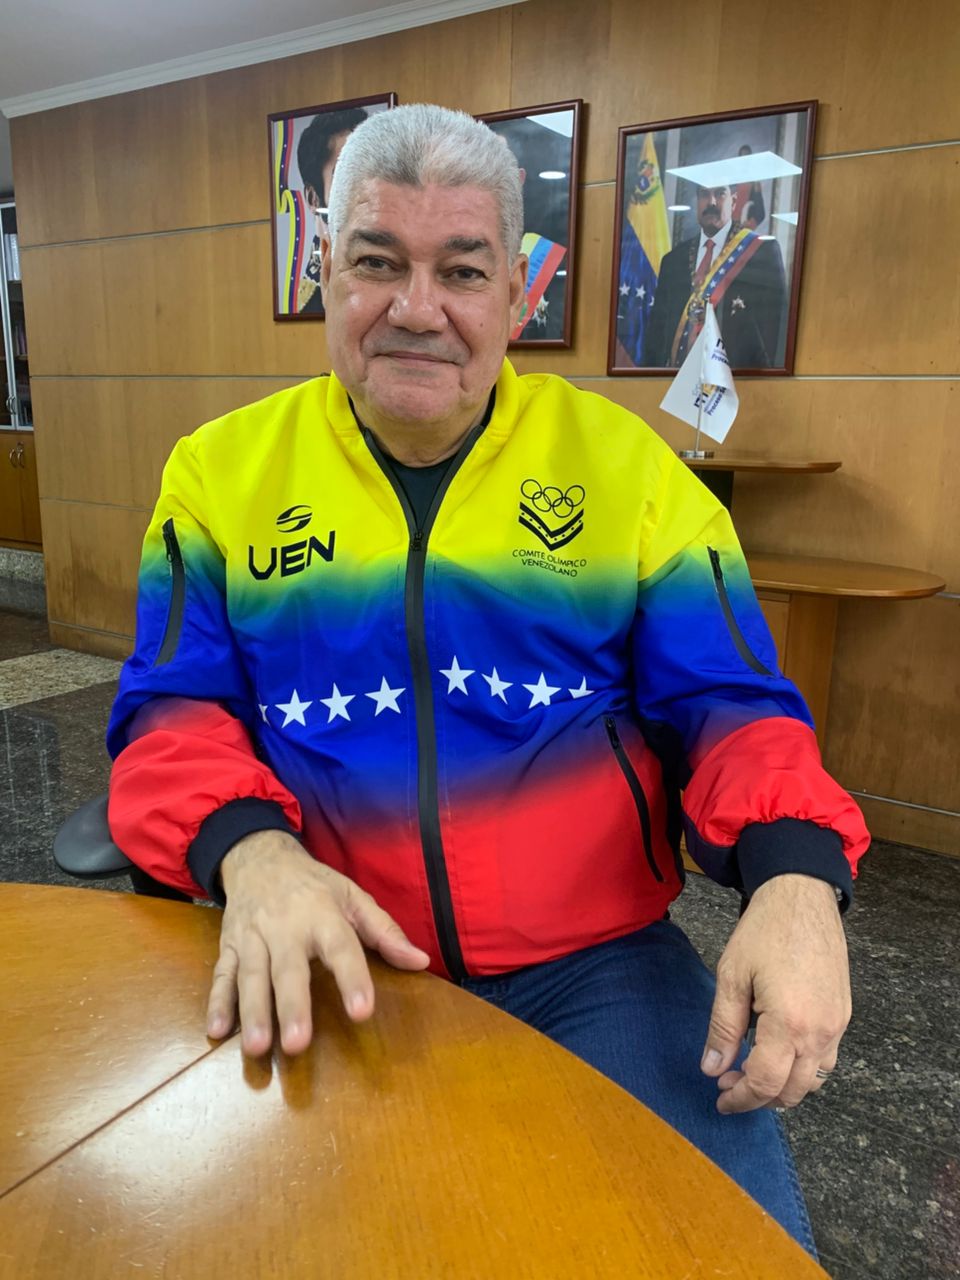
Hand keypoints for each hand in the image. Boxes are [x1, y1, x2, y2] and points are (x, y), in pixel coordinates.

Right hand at [206, 830, 429, 1055]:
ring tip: (257, 1048)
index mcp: (322, 913)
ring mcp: (253, 937)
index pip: (341, 947)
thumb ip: (384, 931)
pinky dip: (217, 1002)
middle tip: (297, 1044)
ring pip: (251, 976)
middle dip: (292, 1005)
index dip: (352, 979)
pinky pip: (222, 975)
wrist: (259, 856)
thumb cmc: (313, 884)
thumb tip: (420, 961)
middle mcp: (285, 926)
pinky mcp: (229, 946)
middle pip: (288, 969)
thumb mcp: (352, 896)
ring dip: (252, 1012)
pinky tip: (216, 1031)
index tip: (362, 1012)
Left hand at [700, 874, 850, 1113]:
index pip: (765, 1083)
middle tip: (729, 1082)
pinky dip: (803, 1067)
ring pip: (815, 1080)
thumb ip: (722, 1028)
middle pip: (793, 1091)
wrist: (802, 896)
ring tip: (752, 1069)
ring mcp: (838, 1024)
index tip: (720, 1100)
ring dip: (784, 1086)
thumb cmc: (765, 930)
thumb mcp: (732, 976)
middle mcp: (821, 1031)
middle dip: (760, 1097)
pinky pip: (827, 1057)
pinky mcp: (844, 1013)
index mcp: (790, 1024)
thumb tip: (712, 1069)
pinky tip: (778, 1051)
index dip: (740, 1099)